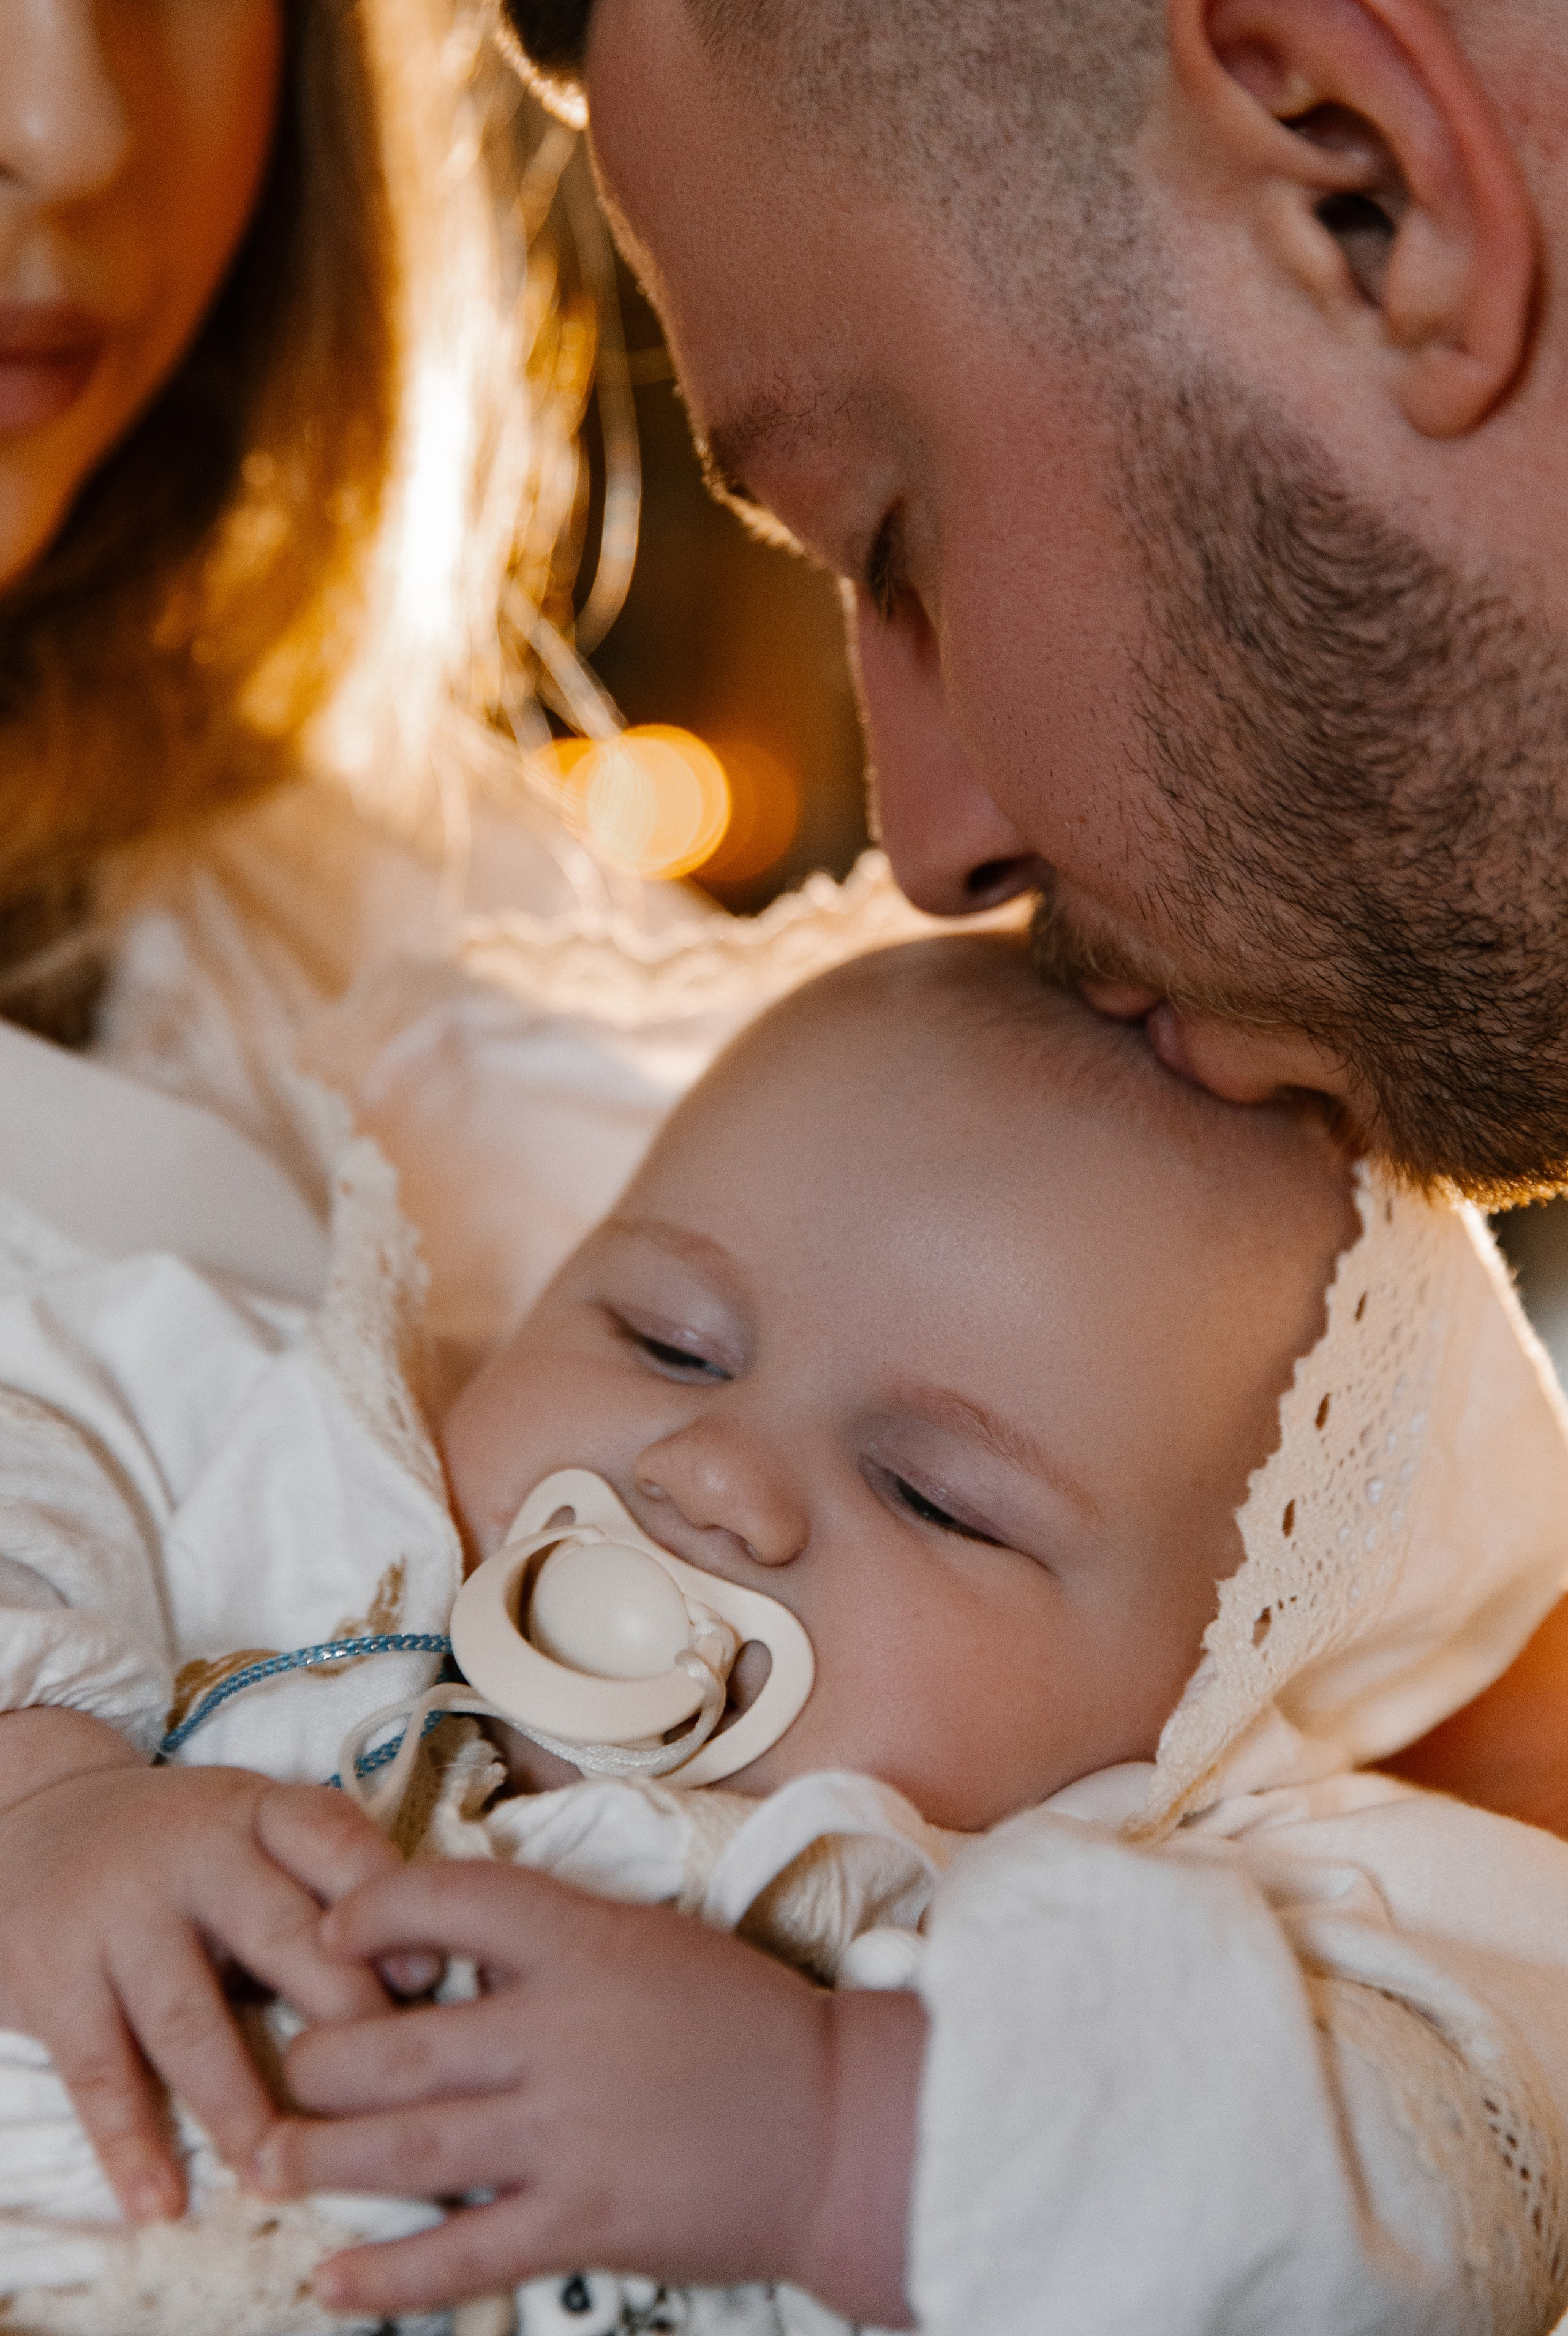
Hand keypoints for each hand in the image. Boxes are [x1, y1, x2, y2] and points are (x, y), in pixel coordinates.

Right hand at [0, 1708, 401, 2223]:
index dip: (387, 1905)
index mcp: (257, 1812)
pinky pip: (98, 2068)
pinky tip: (160, 2198)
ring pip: (190, 2019)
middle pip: (280, 1934)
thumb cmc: (183, 1847)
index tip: (427, 1978)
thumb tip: (428, 1973)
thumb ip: (331, 1879)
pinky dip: (129, 2141)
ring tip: (279, 2170)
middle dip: (339, 2016)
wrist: (35, 1822)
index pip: (334, 1842)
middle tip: (384, 2098)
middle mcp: (192, 1854)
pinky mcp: (56, 1978)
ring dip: (238, 2105)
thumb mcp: (254, 1828)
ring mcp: (120, 1916)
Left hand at [255, 1861, 924, 2326]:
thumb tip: (453, 1956)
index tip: (333, 1930)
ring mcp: (566, 2134)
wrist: (839, 2125)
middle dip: (317, 2063)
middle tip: (284, 2075)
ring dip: (321, 2160)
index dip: (371, 1910)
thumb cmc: (747, 2024)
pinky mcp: (583, 2223)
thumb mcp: (649, 1942)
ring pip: (405, 2148)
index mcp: (582, 1943)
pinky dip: (386, 2277)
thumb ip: (554, 1945)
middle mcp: (561, 2033)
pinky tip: (332, 2280)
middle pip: (396, 2044)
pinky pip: (460, 2256)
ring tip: (270, 2164)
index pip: (449, 1900)